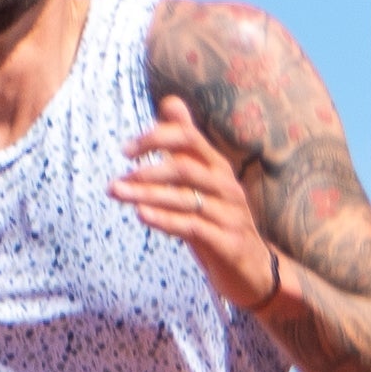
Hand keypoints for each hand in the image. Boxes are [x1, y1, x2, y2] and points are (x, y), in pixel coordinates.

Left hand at [113, 95, 283, 317]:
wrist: (254, 270)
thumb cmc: (219, 221)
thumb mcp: (202, 181)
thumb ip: (185, 146)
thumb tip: (169, 102)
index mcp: (217, 167)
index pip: (188, 138)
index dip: (156, 137)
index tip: (126, 149)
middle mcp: (226, 186)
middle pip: (185, 167)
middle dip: (147, 171)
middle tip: (116, 180)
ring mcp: (229, 214)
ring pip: (185, 198)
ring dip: (147, 196)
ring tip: (118, 194)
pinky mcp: (228, 242)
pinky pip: (193, 227)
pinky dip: (165, 220)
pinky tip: (141, 215)